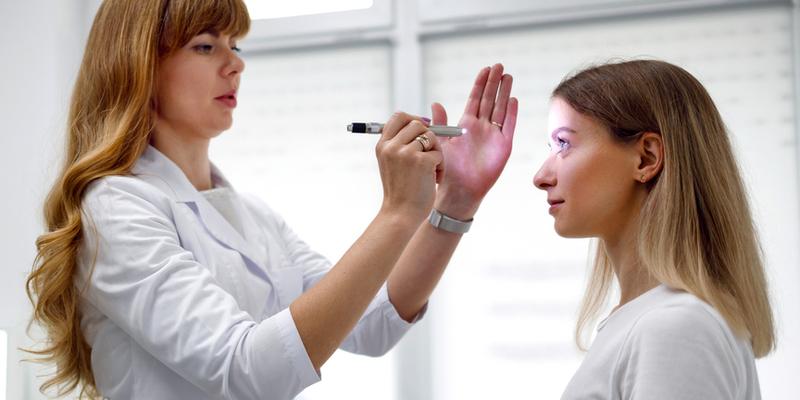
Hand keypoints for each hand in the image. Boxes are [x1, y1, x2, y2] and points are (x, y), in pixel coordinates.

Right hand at [375, 112, 443, 222]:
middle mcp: (392, 146)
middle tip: (431, 154)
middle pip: (418, 124)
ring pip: (431, 137)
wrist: (400, 214)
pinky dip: (441, 167)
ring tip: (433, 171)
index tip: (424, 127)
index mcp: (383, 146)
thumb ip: (400, 144)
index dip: (414, 118)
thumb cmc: (400, 191)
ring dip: (437, 153)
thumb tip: (422, 123)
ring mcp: (406, 153)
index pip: (399, 116)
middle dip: (429, 137)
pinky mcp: (421, 161)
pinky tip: (435, 180)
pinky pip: (438, 153)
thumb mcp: (392, 164)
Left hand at [433, 63, 517, 218]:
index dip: (480, 84)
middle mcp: (481, 128)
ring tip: (508, 76)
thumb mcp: (440, 143)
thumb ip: (440, 123)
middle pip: (490, 100)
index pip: (475, 99)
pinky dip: (511, 113)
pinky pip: (509, 126)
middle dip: (494, 83)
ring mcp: (493, 136)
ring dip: (504, 93)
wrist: (459, 191)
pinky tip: (513, 99)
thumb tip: (435, 103)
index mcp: (466, 125)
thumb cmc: (447, 170)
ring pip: (501, 109)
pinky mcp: (503, 147)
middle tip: (499, 65)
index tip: (485, 69)